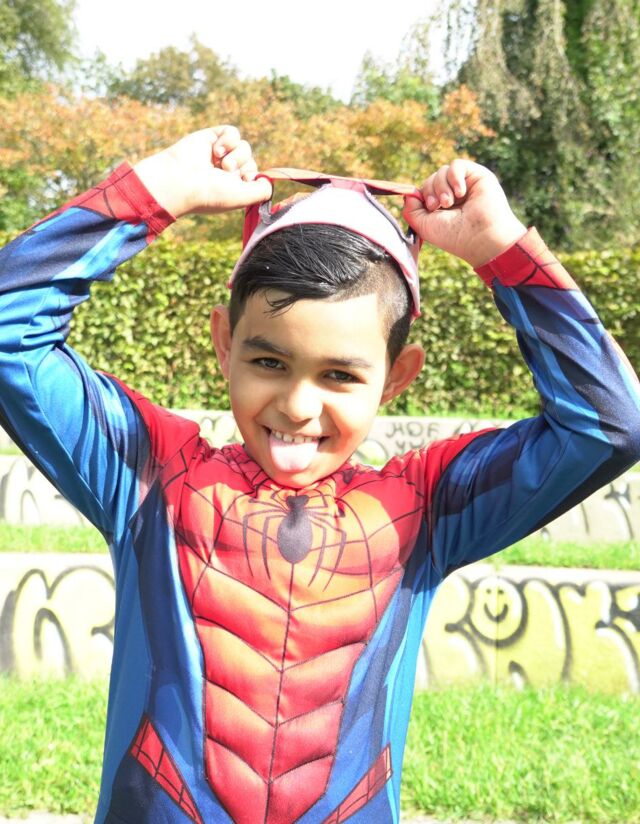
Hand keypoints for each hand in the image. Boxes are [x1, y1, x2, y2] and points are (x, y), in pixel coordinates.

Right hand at [133, 126, 272, 218]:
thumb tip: (269, 179)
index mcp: (233, 187)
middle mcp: (226, 172)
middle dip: (243, 165)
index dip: (252, 176)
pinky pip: (233, 132)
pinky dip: (228, 139)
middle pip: (251, 160)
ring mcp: (219, 155)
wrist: (181, 180)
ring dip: (236, 154)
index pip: (255, 175)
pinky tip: (216, 150)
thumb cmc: (211, 193)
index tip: (241, 181)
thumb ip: (262, 190)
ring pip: (244, 146)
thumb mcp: (244, 197)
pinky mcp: (211, 138)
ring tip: (220, 163)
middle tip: (226, 172)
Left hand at [402, 160, 526, 267]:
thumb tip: (408, 193)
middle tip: (439, 206)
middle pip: (431, 179)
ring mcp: (465, 184)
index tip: (430, 207)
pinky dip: (454, 177)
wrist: (480, 237)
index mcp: (442, 207)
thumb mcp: (423, 225)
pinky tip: (460, 192)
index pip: (425, 190)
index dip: (422, 195)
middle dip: (431, 191)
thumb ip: (410, 210)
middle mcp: (454, 195)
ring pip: (442, 171)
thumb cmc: (454, 236)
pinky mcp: (477, 175)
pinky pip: (457, 165)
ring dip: (441, 186)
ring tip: (449, 202)